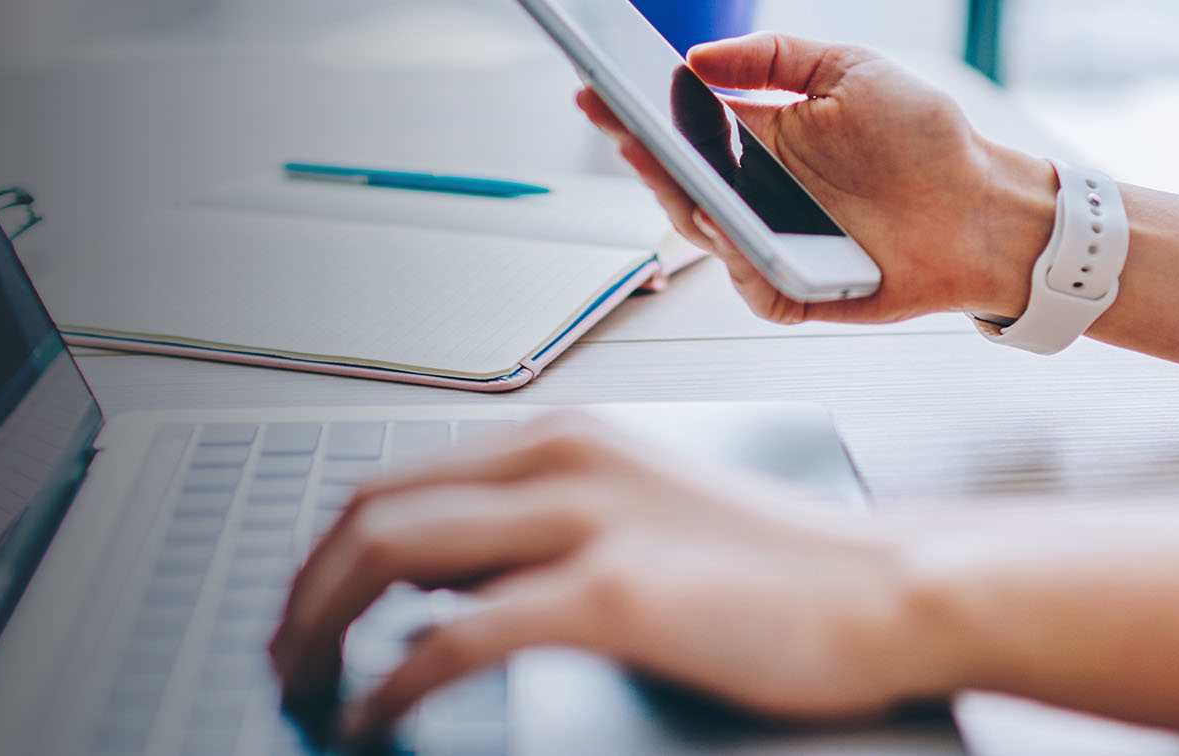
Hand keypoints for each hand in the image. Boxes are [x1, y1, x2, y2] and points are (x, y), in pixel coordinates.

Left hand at [266, 412, 954, 740]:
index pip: (403, 478)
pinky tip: (377, 713)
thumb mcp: (653, 516)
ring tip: (305, 688)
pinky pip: (455, 635)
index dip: (332, 549)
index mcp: (572, 439)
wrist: (893, 587)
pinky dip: (393, 679)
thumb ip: (555, 530)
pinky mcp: (611, 593)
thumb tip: (452, 582)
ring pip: (391, 554)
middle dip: (305, 588)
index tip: (310, 609)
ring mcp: (586, 521)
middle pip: (375, 508)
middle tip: (285, 657)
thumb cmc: (790, 567)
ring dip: (322, 626)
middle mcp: (564, 460)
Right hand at [576, 33, 1058, 323]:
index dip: (639, 110)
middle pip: (682, 182)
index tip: (600, 87)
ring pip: (710, 235)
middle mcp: (764, 193)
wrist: (985, 206)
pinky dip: (743, 265)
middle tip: (623, 129)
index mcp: (765, 138)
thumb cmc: (927, 140)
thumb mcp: (851, 71)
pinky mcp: (802, 290)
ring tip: (671, 172)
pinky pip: (756, 285)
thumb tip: (699, 59)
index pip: (685, 125)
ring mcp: (779, 243)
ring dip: (687, 206)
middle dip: (646, 157)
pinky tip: (736, 236)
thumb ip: (774, 57)